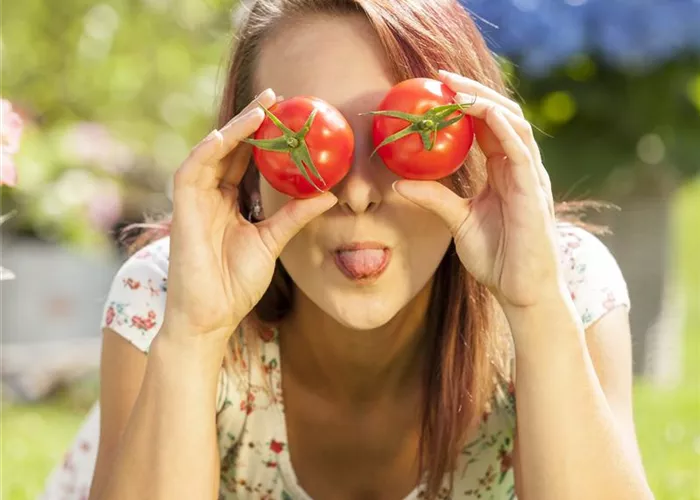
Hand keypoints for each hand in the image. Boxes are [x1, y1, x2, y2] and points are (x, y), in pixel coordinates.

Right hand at [162, 89, 336, 342]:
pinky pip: (193, 169)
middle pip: (231, 148)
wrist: (212, 316)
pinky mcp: (182, 208)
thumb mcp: (274, 240)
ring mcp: (195, 200)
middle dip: (252, 121)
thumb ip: (296, 215)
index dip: (265, 136)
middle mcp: (210, 195)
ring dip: (235, 128)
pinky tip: (234, 133)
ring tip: (262, 109)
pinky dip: (211, 148)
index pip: (246, 159)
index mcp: (228, 202)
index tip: (289, 115)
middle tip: (278, 97)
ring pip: (212, 151)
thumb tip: (330, 194)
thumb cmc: (236, 283)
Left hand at [392, 70, 560, 308]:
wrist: (521, 291)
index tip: (435, 87)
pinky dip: (501, 126)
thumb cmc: (497, 258)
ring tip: (455, 88)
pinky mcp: (533, 190)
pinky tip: (481, 111)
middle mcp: (518, 167)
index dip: (464, 103)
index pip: (486, 125)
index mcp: (503, 171)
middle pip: (501, 114)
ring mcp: (529, 176)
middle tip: (441, 76)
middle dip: (473, 90)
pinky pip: (520, 149)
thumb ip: (434, 199)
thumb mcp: (457, 221)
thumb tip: (398, 184)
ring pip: (513, 123)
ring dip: (485, 101)